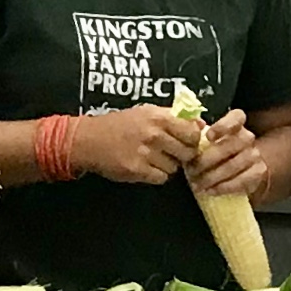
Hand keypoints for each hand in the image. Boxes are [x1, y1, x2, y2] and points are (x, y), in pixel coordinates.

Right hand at [73, 104, 203, 184]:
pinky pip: (161, 178)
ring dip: (168, 165)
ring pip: (175, 167)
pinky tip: (147, 167)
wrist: (90, 139)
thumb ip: (174, 117)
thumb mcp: (147, 112)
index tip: (187, 142)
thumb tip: (200, 124)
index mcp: (159, 117)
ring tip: (154, 158)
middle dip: (182, 155)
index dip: (192, 140)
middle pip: (187, 152)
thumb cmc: (120, 124)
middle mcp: (154, 134)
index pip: (192, 133)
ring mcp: (146, 153)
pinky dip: (157, 175)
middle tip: (172, 152)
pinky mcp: (137, 170)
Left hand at [189, 114, 265, 200]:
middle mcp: (248, 137)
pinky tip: (210, 190)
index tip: (209, 137)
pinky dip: (223, 187)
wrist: (240, 170)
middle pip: (232, 144)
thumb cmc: (216, 151)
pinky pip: (241, 181)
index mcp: (236, 123)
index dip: (223, 126)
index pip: (236, 117)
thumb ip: (198, 134)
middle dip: (208, 159)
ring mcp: (255, 155)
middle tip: (192, 170)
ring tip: (198, 184)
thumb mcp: (206, 140)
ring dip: (213, 176)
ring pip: (234, 165)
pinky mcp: (258, 172)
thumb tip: (193, 129)